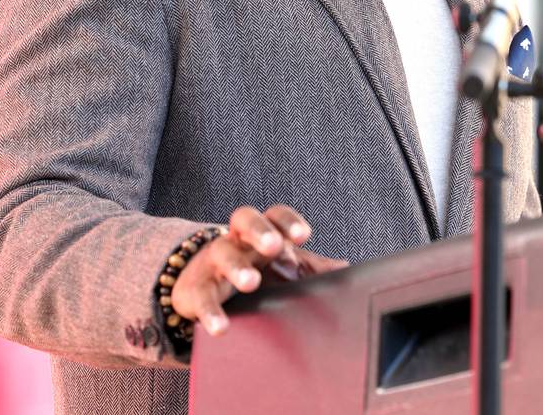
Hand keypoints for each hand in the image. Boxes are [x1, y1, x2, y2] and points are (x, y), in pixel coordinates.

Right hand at [170, 204, 346, 335]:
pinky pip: (201, 297)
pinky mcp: (195, 288)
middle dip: (258, 230)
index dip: (287, 221)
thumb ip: (312, 268)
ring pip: (222, 253)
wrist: (198, 282)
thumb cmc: (250, 270)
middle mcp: (237, 240)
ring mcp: (213, 261)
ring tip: (251, 282)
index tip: (303, 234)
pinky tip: (221, 327)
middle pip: (243, 219)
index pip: (274, 215)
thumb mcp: (280, 268)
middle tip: (273, 245)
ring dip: (237, 267)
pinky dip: (211, 312)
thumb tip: (347, 271)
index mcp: (261, 232)